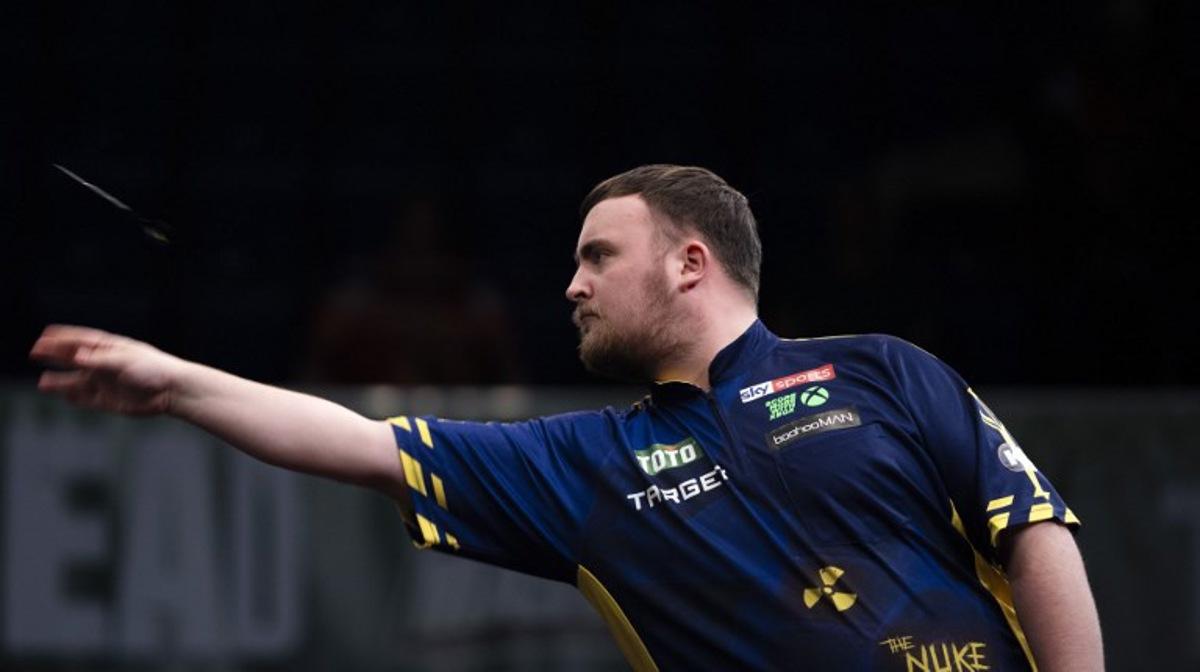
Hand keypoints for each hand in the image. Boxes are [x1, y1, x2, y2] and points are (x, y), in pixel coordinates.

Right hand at [30, 325, 183, 415]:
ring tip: (42, 382)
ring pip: (76, 382)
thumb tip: (76, 357)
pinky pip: (87, 400)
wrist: (173, 391)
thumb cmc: (154, 369)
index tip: (44, 335)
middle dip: (55, 355)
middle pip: (74, 358)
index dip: (62, 338)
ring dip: (59, 382)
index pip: (82, 340)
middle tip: (34, 352)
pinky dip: (75, 399)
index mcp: (111, 349)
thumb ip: (99, 361)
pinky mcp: (110, 401)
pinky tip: (64, 397)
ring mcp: (106, 383)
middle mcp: (105, 365)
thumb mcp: (125, 361)